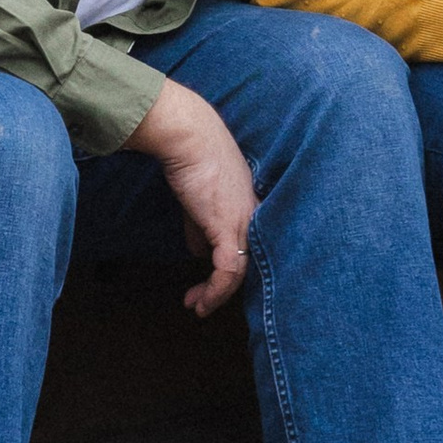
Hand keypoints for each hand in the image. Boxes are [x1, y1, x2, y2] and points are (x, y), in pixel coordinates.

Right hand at [125, 76, 255, 314]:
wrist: (188, 136)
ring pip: (240, 273)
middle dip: (224, 289)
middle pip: (249, 264)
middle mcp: (254, 216)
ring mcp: (244, 222)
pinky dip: (214, 291)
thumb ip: (200, 227)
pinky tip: (199, 300)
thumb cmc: (190, 157)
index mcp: (250, 207)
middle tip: (203, 302)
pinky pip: (228, 271)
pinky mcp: (229, 227)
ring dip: (216, 295)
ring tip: (197, 306)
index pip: (250, 249)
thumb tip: (198, 253)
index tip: (212, 286)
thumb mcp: (197, 200)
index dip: (233, 272)